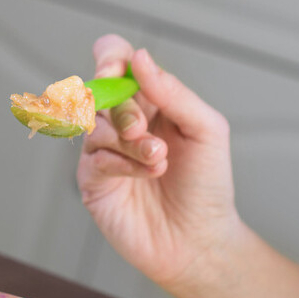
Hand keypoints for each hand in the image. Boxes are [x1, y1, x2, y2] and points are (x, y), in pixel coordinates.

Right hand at [77, 34, 238, 287]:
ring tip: (159, 160)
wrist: (200, 240)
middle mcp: (120, 120)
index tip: (115, 71)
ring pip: (95, 125)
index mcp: (147, 100)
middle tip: (143, 129)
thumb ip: (173, 92)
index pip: (114, 59)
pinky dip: (122, 163)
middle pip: (99, 91)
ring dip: (129, 140)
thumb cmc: (206, 184)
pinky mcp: (91, 179)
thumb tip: (139, 57)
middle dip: (123, 109)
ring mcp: (102, 149)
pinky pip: (94, 157)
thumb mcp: (205, 129)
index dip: (109, 57)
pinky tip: (147, 174)